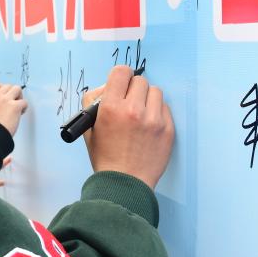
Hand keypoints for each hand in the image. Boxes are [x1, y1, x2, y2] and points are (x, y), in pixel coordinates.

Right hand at [0, 79, 27, 135]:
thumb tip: (2, 99)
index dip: (0, 86)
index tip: (3, 93)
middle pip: (8, 85)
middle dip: (11, 93)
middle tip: (11, 103)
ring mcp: (5, 100)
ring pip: (17, 89)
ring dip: (19, 96)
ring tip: (17, 105)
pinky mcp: (15, 106)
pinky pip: (24, 102)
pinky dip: (24, 107)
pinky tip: (20, 113)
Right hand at [82, 65, 173, 188]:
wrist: (125, 184)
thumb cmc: (105, 157)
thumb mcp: (89, 128)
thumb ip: (94, 102)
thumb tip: (108, 87)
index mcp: (111, 108)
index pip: (121, 72)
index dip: (120, 77)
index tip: (120, 84)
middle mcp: (134, 110)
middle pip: (140, 81)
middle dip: (133, 89)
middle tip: (129, 102)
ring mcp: (154, 120)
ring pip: (155, 92)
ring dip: (147, 99)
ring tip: (141, 114)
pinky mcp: (168, 130)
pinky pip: (165, 108)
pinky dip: (157, 113)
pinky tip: (149, 125)